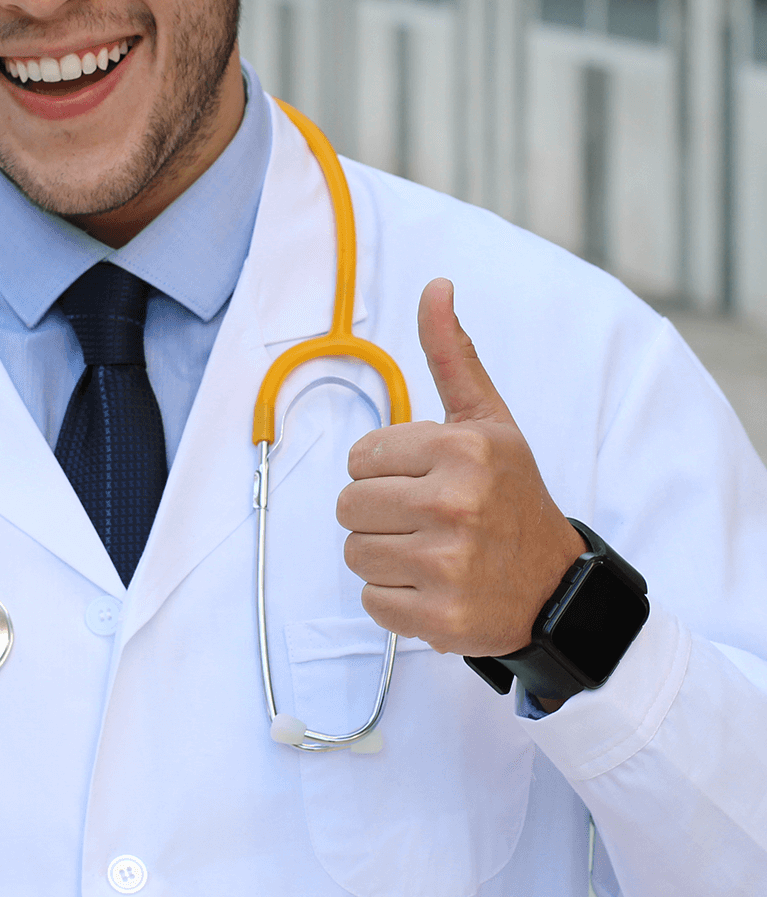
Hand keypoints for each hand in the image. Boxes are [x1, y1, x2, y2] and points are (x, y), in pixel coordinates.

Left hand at [336, 278, 583, 662]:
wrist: (557, 588)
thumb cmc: (510, 496)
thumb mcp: (488, 421)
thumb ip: (452, 356)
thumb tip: (436, 286)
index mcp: (461, 449)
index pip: (360, 456)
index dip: (386, 469)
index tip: (427, 479)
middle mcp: (455, 504)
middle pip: (348, 505)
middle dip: (379, 512)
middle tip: (428, 519)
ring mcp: (448, 566)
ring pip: (354, 552)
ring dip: (384, 556)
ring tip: (432, 552)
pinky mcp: (441, 619)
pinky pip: (372, 602)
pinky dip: (395, 600)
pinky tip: (435, 588)